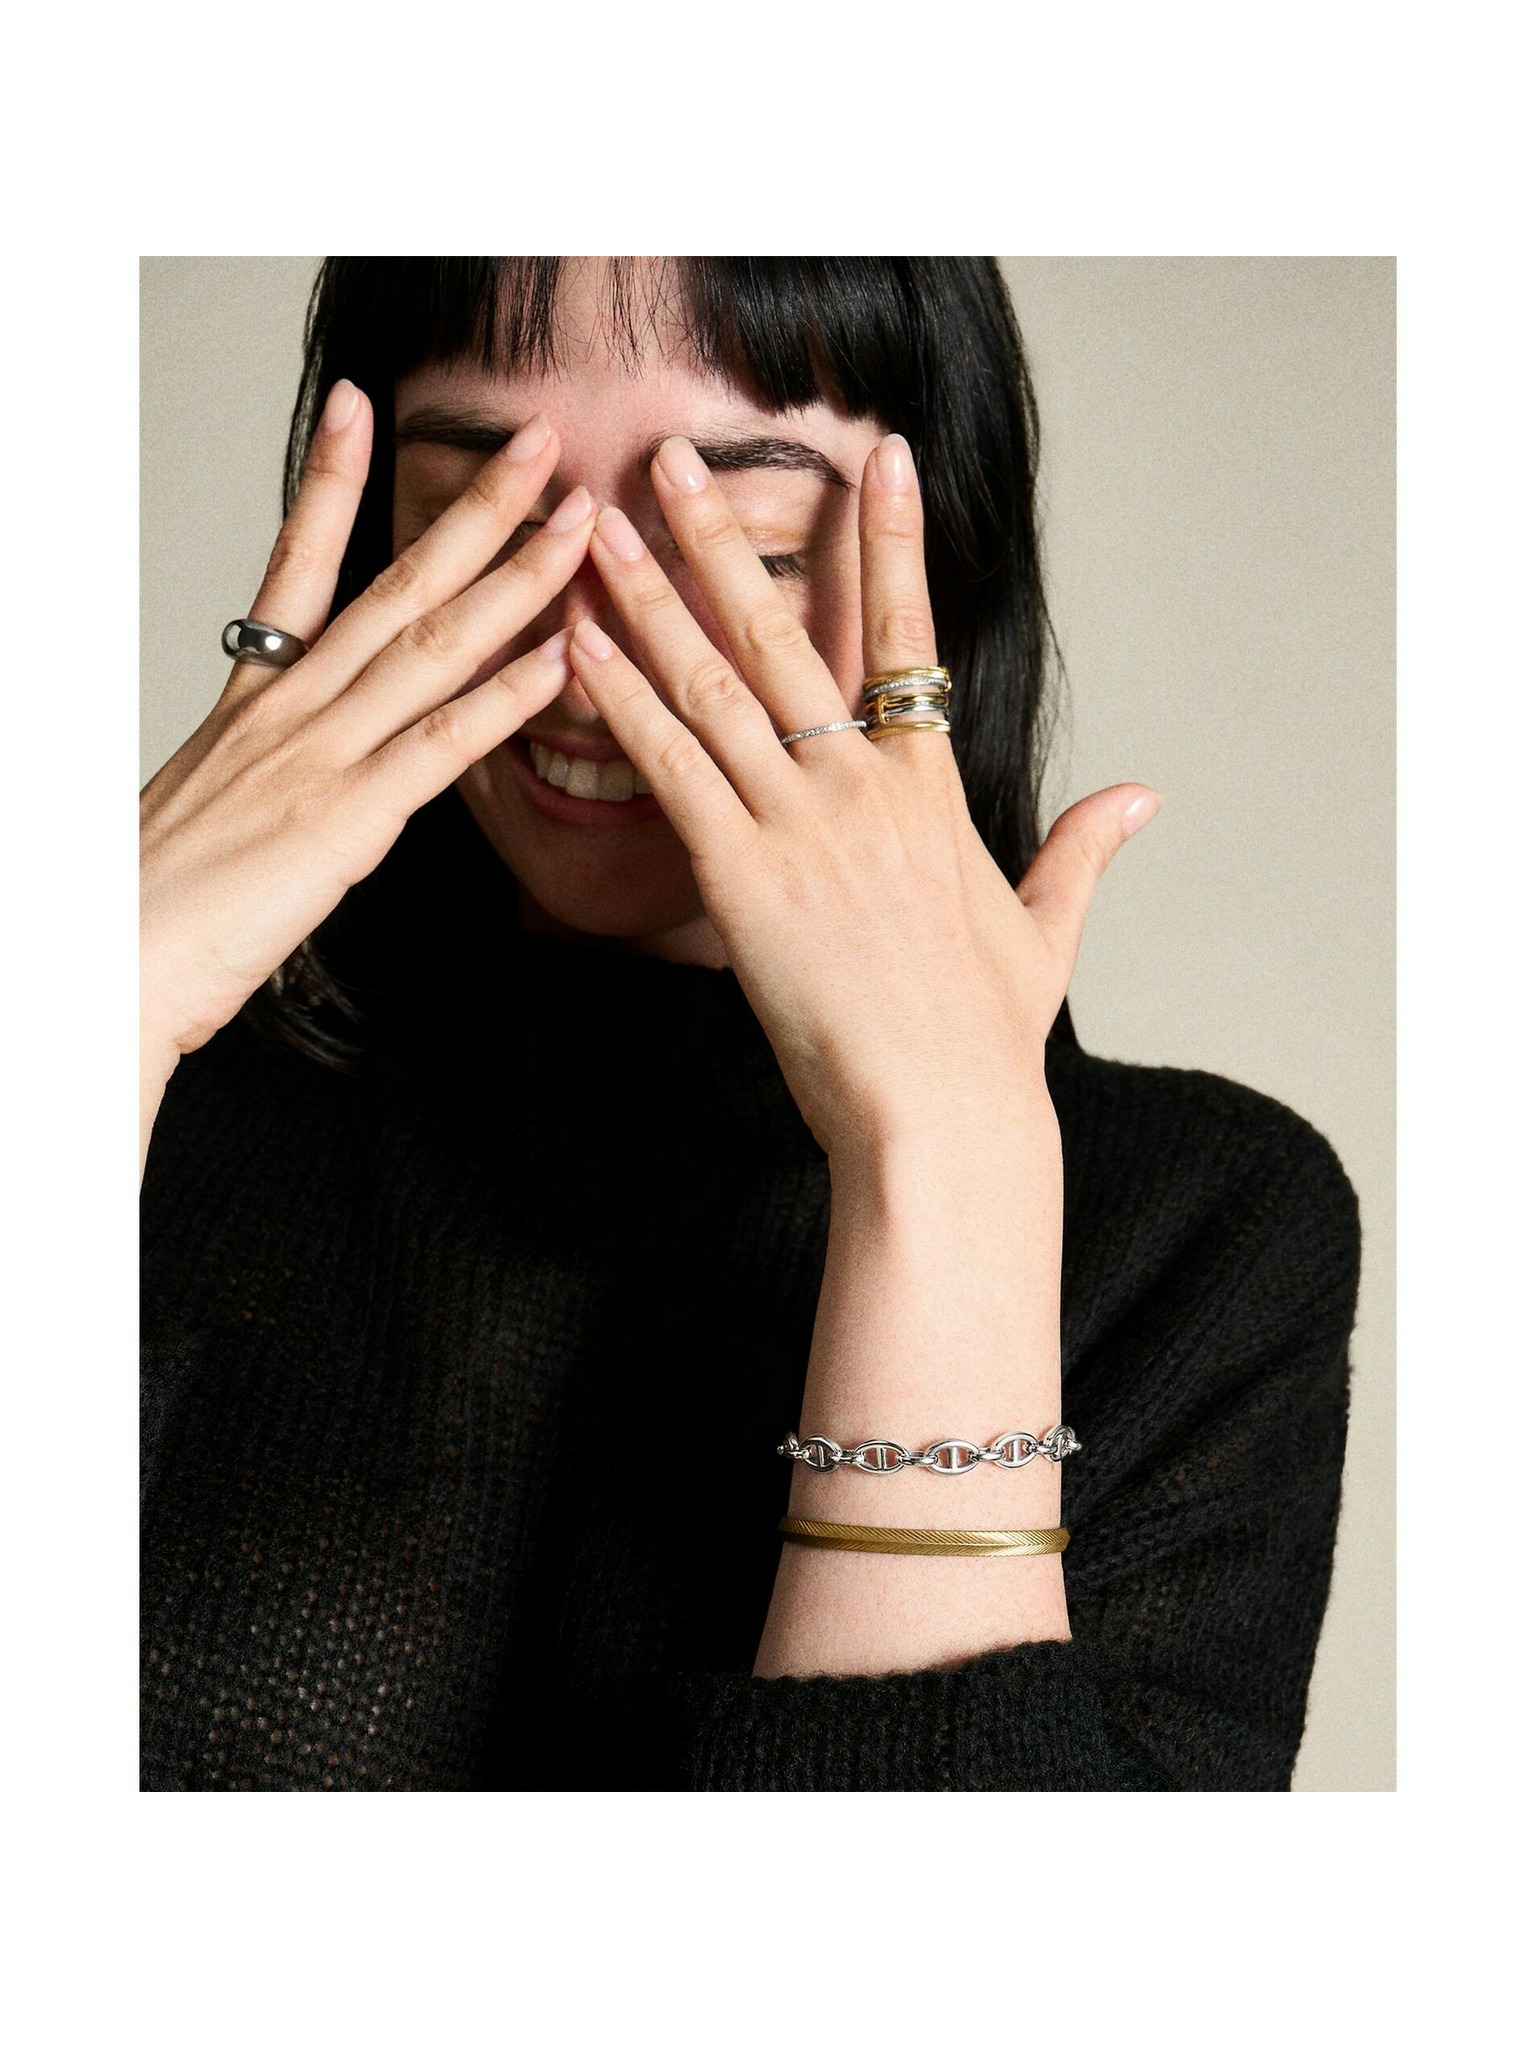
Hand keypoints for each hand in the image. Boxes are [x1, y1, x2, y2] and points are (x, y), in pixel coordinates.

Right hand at [140, 384, 596, 1090]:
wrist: (113, 960)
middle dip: (473, 509)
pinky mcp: (347, 819)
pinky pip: (442, 744)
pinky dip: (507, 697)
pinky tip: (561, 658)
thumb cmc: (160, 898)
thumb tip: (302, 747)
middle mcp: (290, 708)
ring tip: (575, 525)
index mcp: (254, 698)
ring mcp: (320, 755)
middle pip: (394, 585)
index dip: (328, 480)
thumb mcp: (214, 799)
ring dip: (515, 579)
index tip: (357, 405)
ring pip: (430, 644)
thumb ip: (268, 757)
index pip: (295, 562)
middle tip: (534, 444)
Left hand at [567, 431, 1157, 1161]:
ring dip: (652, 598)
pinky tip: (579, 642)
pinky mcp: (740, 875)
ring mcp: (800, 823)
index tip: (877, 462)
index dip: (891, 543)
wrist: (941, 1109)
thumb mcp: (1047, 933)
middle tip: (675, 459)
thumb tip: (1140, 798)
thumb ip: (1082, 852)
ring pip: (714, 684)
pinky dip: (621, 700)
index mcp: (931, 788)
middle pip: (786, 634)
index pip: (909, 637)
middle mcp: (863, 785)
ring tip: (604, 524)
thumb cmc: (984, 1035)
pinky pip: (672, 766)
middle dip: (724, 539)